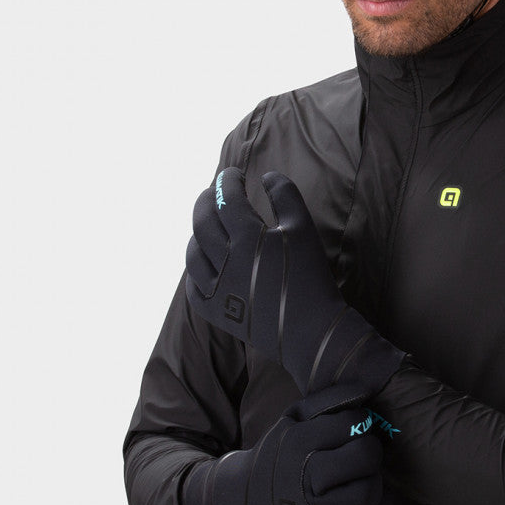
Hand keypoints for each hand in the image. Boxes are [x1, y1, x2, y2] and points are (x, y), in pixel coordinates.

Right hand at [181, 384, 391, 504]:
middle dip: (372, 448)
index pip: (353, 422)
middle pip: (366, 456)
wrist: (252, 499)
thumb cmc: (283, 450)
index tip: (355, 426)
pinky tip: (367, 492)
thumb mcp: (295, 416)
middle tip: (362, 450)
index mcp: (297, 442)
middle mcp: (304, 478)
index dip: (362, 420)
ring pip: (369, 491)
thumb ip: (330, 398)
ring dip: (374, 478)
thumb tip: (367, 390)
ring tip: (362, 473)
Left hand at [184, 168, 404, 394]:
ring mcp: (216, 290)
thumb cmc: (310, 277)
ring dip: (198, 234)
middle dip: (205, 201)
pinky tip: (205, 262)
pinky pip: (193, 287)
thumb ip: (286, 195)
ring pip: (192, 254)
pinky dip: (195, 270)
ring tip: (208, 225)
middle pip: (201, 222)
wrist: (312, 330)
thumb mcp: (304, 230)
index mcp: (247, 238)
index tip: (233, 174)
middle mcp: (225, 262)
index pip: (225, 198)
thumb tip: (267, 175)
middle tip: (212, 192)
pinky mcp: (215, 313)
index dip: (226, 181)